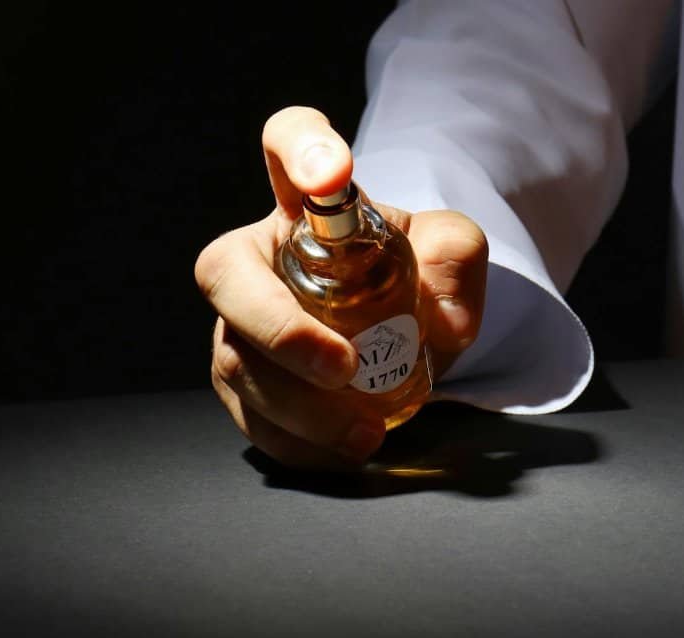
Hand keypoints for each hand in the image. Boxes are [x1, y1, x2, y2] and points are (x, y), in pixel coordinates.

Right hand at [195, 106, 487, 468]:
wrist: (398, 338)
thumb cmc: (412, 282)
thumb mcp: (452, 258)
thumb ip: (458, 259)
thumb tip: (437, 306)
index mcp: (310, 205)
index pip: (290, 140)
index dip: (301, 147)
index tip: (333, 173)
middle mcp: (260, 257)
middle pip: (226, 273)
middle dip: (279, 328)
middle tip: (343, 367)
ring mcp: (239, 323)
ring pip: (237, 360)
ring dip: (298, 407)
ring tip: (364, 432)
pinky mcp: (241, 383)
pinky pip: (250, 417)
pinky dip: (296, 442)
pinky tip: (343, 450)